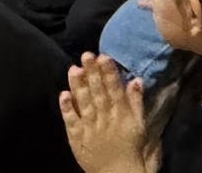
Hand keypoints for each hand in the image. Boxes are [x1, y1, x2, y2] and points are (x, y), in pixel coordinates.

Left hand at [59, 53, 147, 172]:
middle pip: (98, 93)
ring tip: (74, 68)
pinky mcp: (77, 139)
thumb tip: (136, 79)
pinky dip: (67, 109)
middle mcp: (105, 119)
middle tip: (86, 54)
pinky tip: (63, 94)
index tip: (103, 56)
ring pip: (84, 104)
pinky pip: (71, 122)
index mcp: (121, 114)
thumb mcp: (139, 124)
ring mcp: (89, 128)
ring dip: (78, 86)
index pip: (114, 89)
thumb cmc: (130, 147)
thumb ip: (136, 102)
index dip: (109, 73)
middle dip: (92, 73)